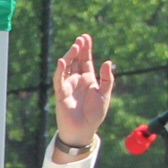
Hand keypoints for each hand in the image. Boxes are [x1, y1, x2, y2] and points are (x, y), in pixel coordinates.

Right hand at [51, 34, 114, 149]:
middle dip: (77, 49)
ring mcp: (68, 85)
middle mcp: (77, 80)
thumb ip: (107, 78)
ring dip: (70, 56)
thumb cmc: (95, 113)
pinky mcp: (61, 93)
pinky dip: (60, 70)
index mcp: (88, 79)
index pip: (85, 60)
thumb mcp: (105, 94)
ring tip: (75, 47)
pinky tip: (63, 61)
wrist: (84, 130)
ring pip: (67, 67)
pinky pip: (59, 79)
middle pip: (75, 60)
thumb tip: (108, 62)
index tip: (86, 37)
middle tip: (80, 39)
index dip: (86, 49)